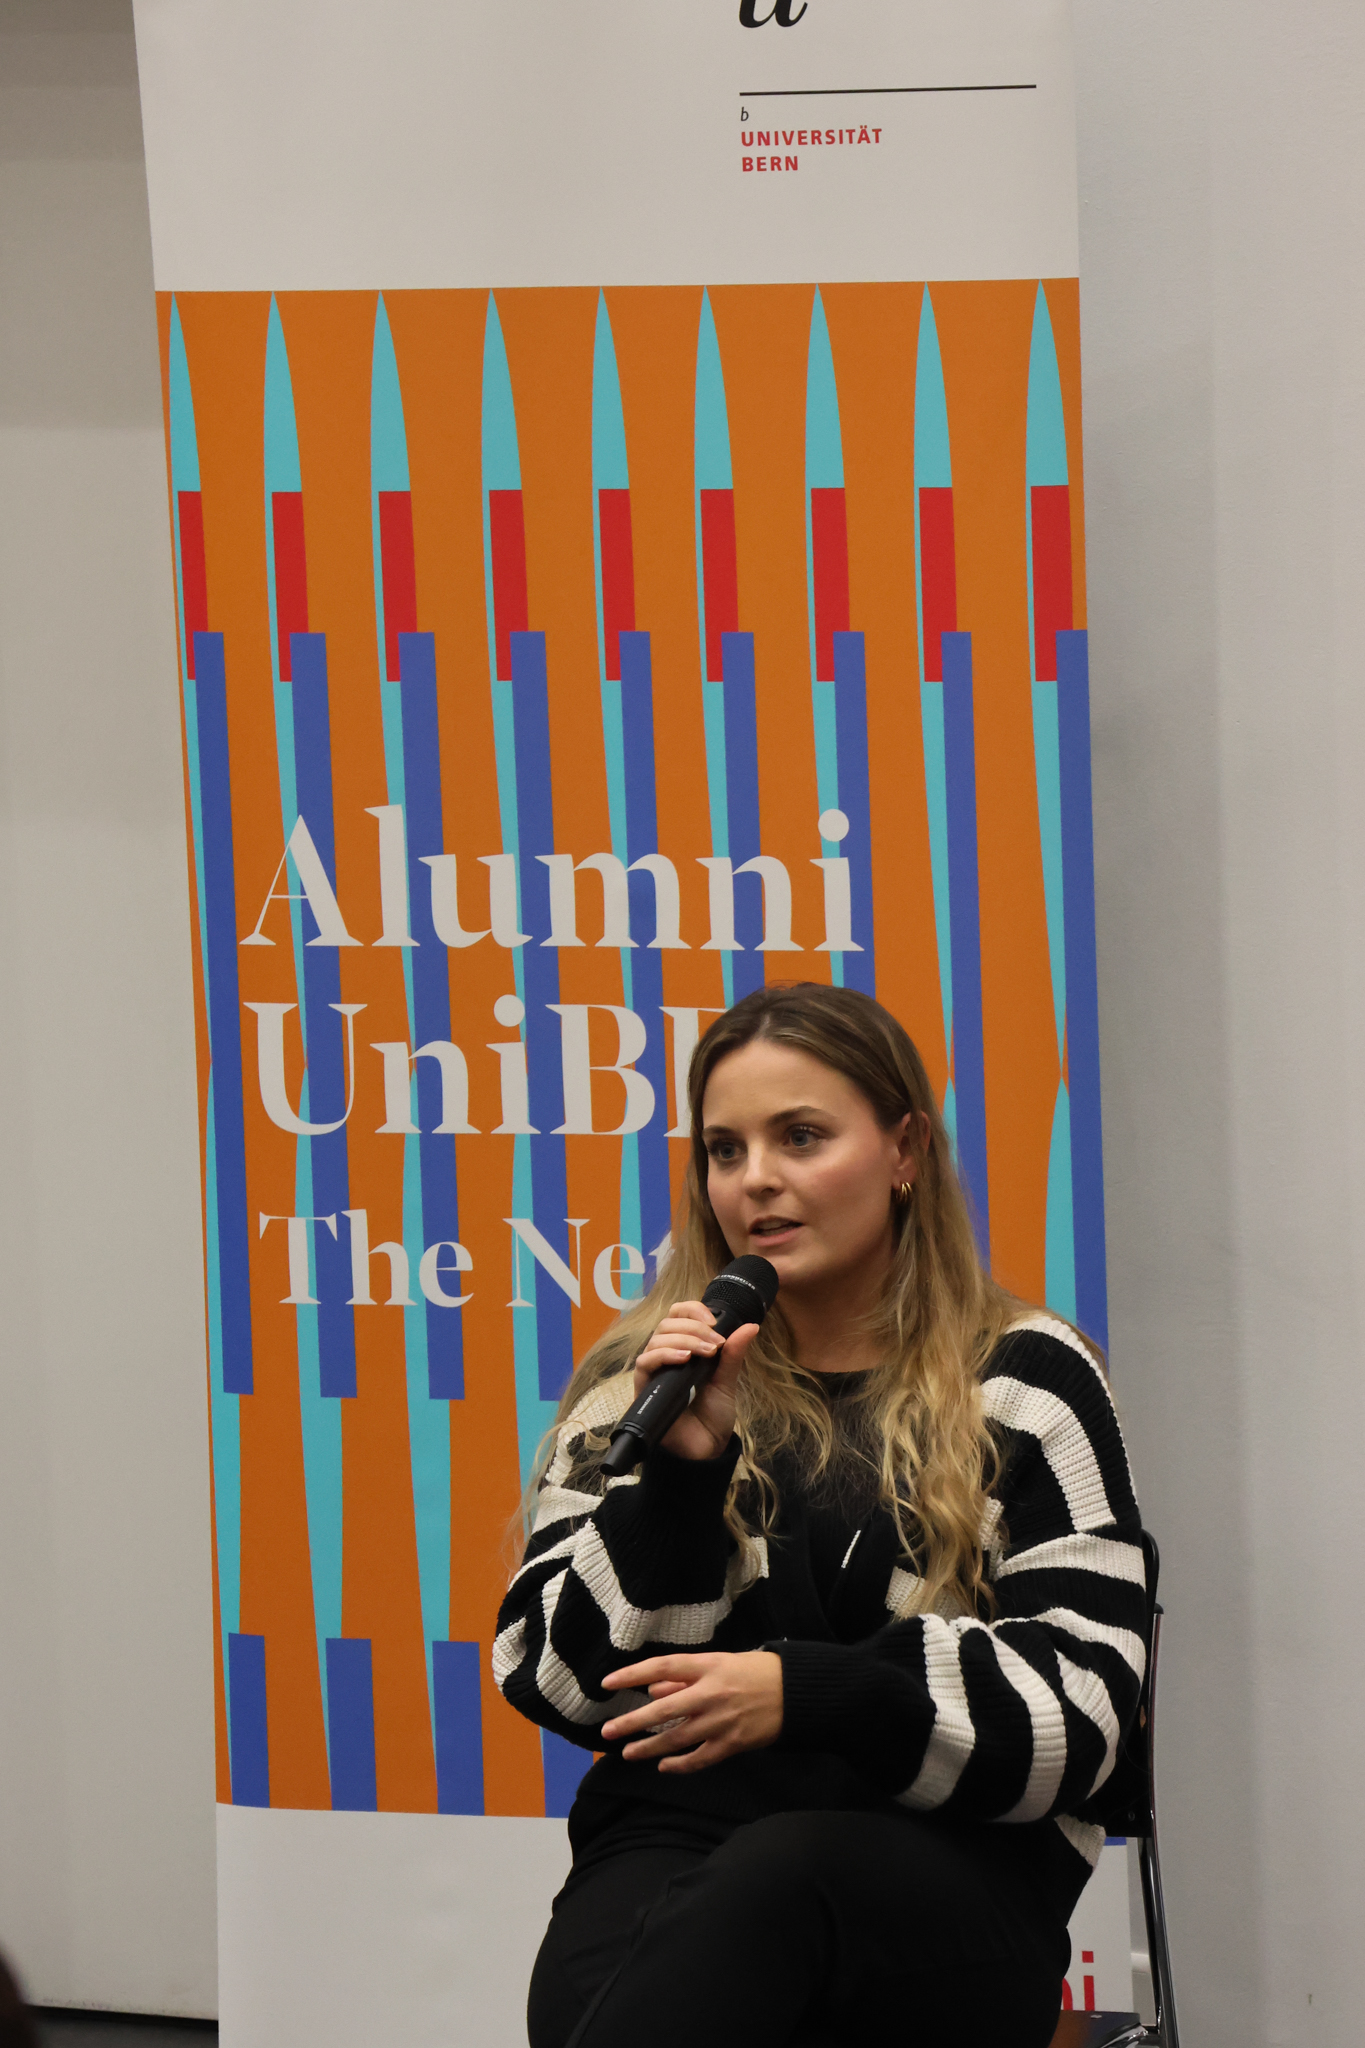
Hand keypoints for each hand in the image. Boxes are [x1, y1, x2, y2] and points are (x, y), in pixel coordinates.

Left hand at [600, 1651, 782, 1772]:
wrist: (795, 1691)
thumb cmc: (755, 1671)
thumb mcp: (720, 1663)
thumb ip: (685, 1678)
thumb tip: (652, 1690)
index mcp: (707, 1666)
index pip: (661, 1668)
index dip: (632, 1675)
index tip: (607, 1683)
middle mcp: (710, 1693)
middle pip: (663, 1710)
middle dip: (632, 1722)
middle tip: (607, 1732)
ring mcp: (721, 1721)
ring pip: (677, 1738)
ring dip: (649, 1747)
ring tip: (628, 1753)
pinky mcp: (733, 1743)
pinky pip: (699, 1758)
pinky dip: (679, 1765)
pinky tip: (663, 1766)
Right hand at [631, 1303, 759, 1460]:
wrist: (705, 1450)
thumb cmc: (712, 1417)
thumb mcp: (727, 1381)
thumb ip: (734, 1353)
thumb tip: (751, 1326)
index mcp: (684, 1349)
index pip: (677, 1316)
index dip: (692, 1310)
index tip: (714, 1321)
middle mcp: (666, 1357)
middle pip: (667, 1324)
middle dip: (694, 1327)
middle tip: (716, 1344)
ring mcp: (654, 1373)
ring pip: (656, 1339)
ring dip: (683, 1339)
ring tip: (705, 1353)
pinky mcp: (644, 1389)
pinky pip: (644, 1363)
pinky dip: (664, 1355)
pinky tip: (683, 1358)